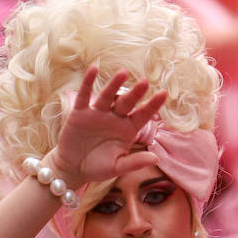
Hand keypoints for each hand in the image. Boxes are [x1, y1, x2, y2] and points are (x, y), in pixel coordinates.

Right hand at [51, 67, 167, 186]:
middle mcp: (115, 118)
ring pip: (108, 96)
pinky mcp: (80, 113)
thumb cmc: (99, 168)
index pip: (143, 115)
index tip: (163, 94)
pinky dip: (88, 82)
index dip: (153, 105)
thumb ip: (135, 162)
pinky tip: (93, 69)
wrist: (74, 168)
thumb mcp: (118, 167)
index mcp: (128, 130)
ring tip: (123, 73)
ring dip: (114, 84)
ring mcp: (98, 113)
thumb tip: (156, 159)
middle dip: (135, 93)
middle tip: (145, 82)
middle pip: (127, 103)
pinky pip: (84, 95)